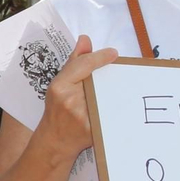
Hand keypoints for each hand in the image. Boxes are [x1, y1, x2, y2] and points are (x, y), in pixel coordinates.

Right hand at [33, 36, 119, 159]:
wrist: (56, 141)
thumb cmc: (58, 110)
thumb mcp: (60, 84)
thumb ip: (75, 62)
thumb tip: (85, 39)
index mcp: (59, 87)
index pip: (82, 65)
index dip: (99, 57)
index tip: (113, 53)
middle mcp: (70, 100)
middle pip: (98, 79)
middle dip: (110, 75)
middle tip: (121, 72)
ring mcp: (83, 115)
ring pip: (108, 95)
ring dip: (117, 90)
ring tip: (123, 88)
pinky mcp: (95, 128)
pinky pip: (112, 112)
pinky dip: (118, 105)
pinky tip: (123, 103)